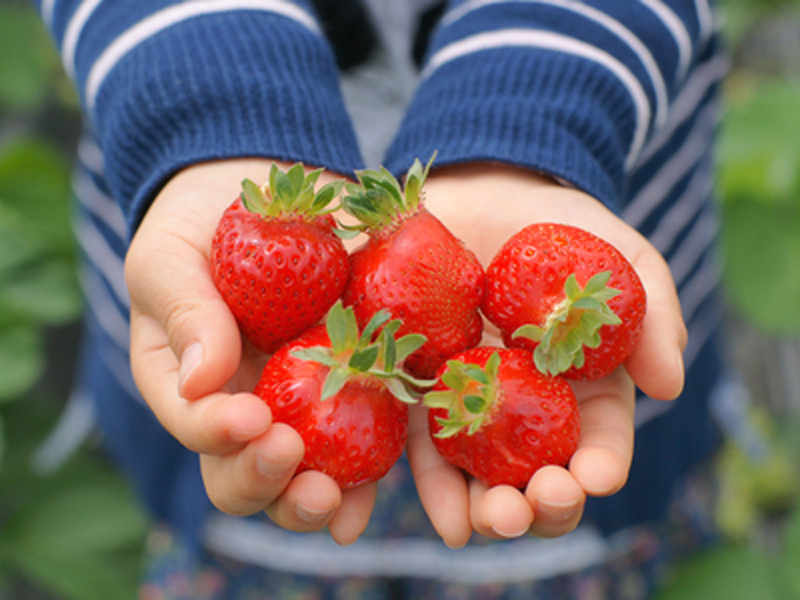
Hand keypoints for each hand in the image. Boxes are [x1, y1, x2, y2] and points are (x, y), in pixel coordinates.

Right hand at [125, 159, 372, 544]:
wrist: (263, 200)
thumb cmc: (199, 228)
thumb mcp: (171, 258)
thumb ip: (185, 311)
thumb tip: (202, 382)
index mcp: (187, 384)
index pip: (195, 425)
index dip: (219, 432)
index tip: (251, 417)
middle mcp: (241, 407)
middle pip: (241, 474)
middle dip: (263, 481)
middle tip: (291, 459)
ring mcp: (297, 404)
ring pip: (299, 476)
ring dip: (314, 498)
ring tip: (336, 499)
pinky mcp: (350, 386)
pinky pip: (361, 436)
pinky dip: (370, 465)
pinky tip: (382, 474)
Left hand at [407, 163, 686, 547]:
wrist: (481, 192)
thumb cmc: (559, 227)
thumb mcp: (622, 255)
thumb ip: (653, 312)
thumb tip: (670, 386)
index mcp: (585, 385)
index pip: (600, 440)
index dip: (601, 467)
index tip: (593, 478)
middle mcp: (531, 405)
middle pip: (544, 473)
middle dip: (546, 504)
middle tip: (537, 502)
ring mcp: (476, 402)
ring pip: (486, 476)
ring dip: (491, 510)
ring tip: (490, 521)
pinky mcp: (425, 390)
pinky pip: (428, 445)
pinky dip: (437, 487)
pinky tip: (447, 520)